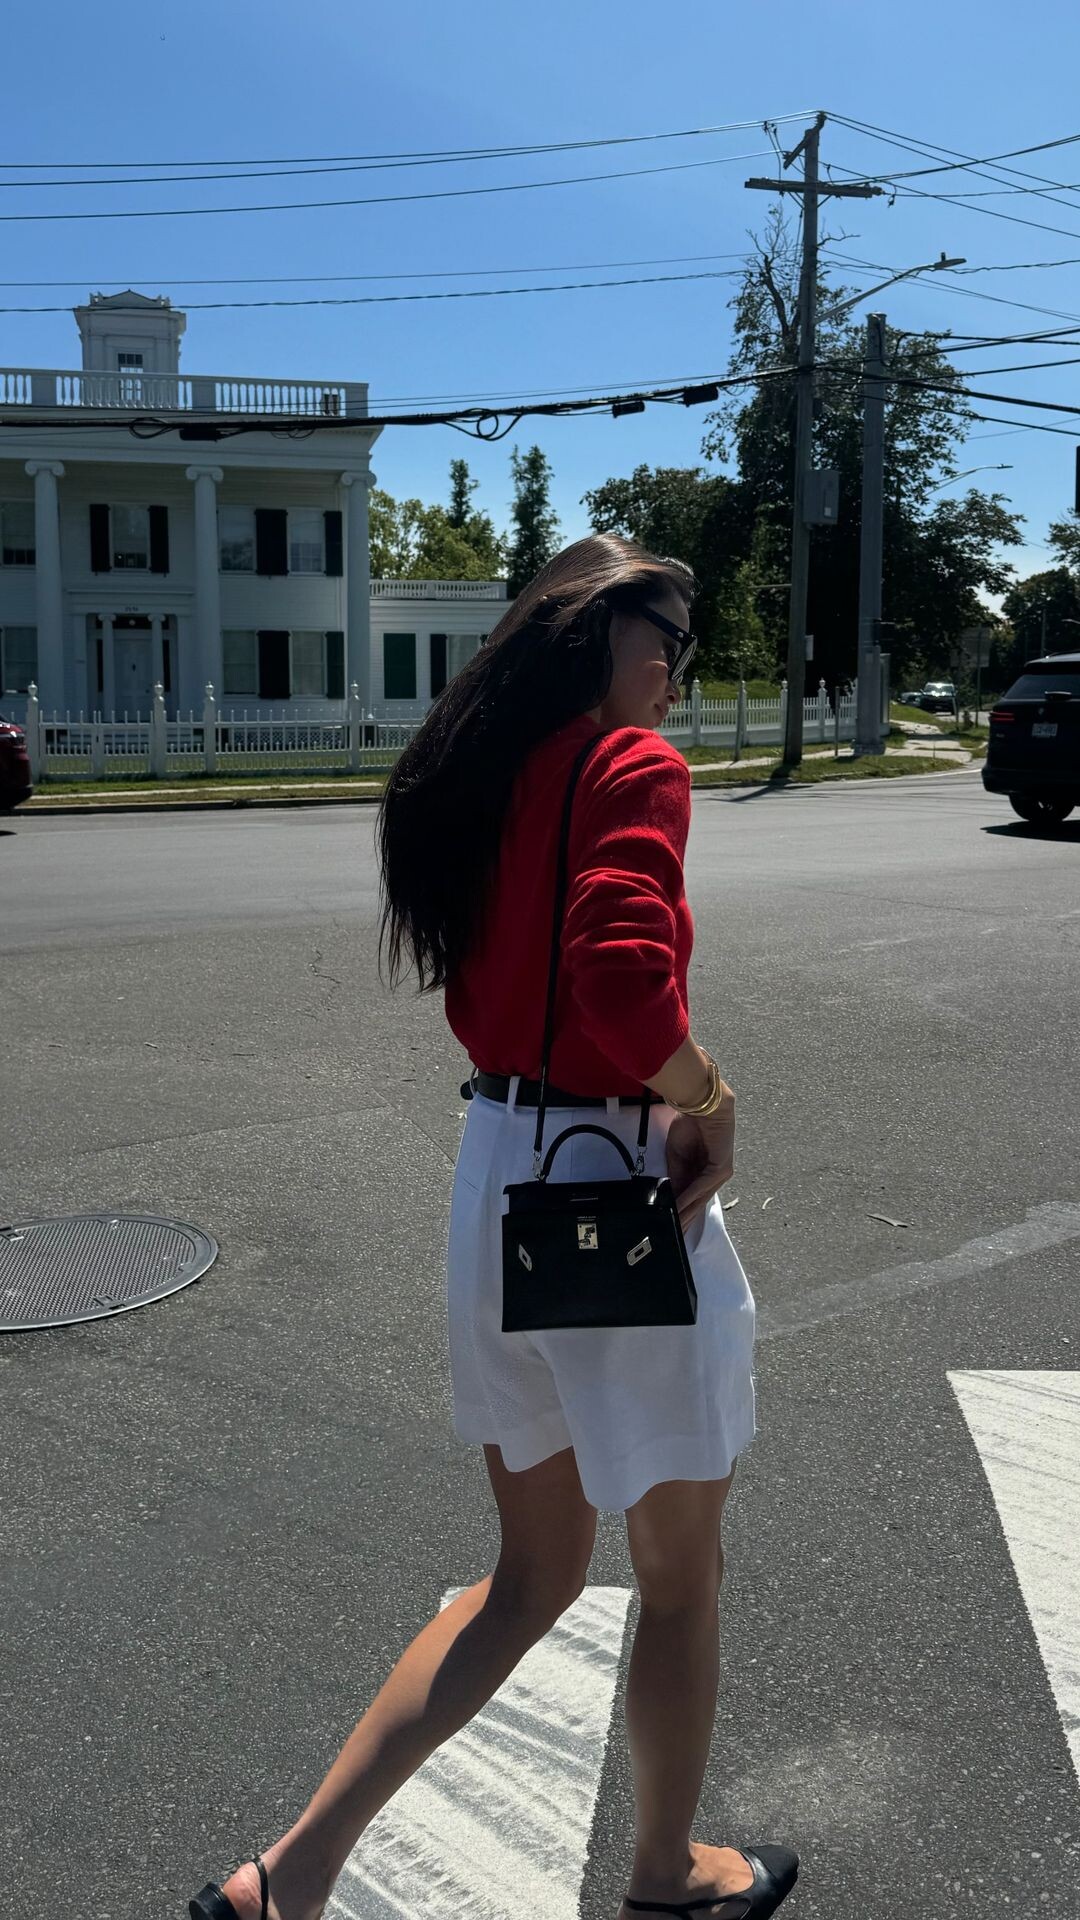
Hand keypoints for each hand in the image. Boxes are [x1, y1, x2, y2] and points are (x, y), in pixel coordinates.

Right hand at [665, 1093, 735, 1235]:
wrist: (702, 1107)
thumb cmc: (690, 1125)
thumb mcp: (677, 1156)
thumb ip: (676, 1176)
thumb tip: (671, 1197)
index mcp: (703, 1171)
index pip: (692, 1196)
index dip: (681, 1211)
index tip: (672, 1226)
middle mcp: (714, 1175)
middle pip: (698, 1203)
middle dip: (686, 1220)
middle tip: (675, 1237)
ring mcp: (720, 1173)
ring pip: (701, 1199)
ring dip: (688, 1213)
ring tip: (676, 1228)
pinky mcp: (721, 1169)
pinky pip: (702, 1187)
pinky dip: (689, 1198)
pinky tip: (679, 1208)